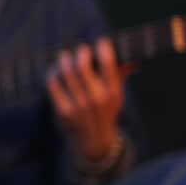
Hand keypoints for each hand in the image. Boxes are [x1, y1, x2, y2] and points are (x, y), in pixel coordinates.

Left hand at [46, 38, 126, 162]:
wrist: (94, 142)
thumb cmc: (106, 112)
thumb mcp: (117, 97)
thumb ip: (121, 76)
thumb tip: (133, 60)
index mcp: (113, 93)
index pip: (108, 64)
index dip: (103, 48)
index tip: (100, 42)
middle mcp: (96, 99)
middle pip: (82, 65)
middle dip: (81, 52)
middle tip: (80, 50)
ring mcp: (78, 106)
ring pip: (66, 72)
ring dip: (64, 60)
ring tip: (65, 56)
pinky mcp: (63, 111)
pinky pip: (53, 85)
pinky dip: (52, 73)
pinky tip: (55, 70)